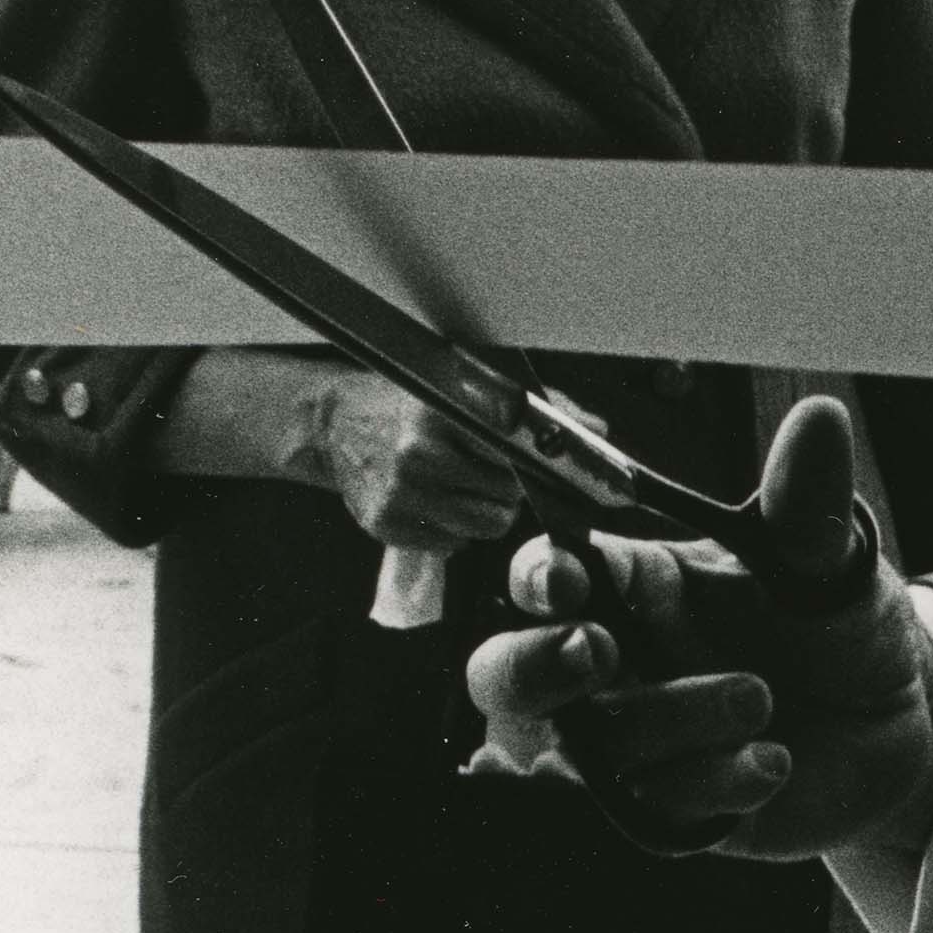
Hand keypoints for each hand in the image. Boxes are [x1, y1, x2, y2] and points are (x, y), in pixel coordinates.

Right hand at [307, 369, 528, 557]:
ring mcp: (401, 492)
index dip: (532, 463)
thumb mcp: (463, 389)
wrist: (335, 424)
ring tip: (462, 485)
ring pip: (487, 526)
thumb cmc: (407, 406)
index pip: (518, 453)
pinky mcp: (386, 524)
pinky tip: (433, 499)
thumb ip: (536, 407)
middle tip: (484, 468)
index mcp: (442, 411)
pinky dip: (454, 528)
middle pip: (508, 496)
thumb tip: (597, 429)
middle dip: (508, 487)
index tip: (536, 464)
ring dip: (486, 511)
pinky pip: (453, 544)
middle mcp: (419, 453)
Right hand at [462, 394, 932, 863]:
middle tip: (600, 650)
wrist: (895, 720)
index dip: (537, 576)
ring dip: (670, 720)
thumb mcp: (831, 563)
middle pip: (506, 676)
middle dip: (535, 666)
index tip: (562, 579)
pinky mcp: (673, 806)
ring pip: (590, 747)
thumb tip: (820, 421)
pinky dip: (714, 783)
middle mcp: (618, 664)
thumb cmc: (838, 623)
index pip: (550, 573)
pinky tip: (774, 763)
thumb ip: (808, 505)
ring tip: (760, 700)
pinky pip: (657, 809)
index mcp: (635, 583)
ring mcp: (638, 741)